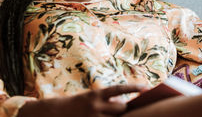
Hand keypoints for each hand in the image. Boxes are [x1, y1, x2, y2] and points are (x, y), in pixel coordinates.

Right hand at [18, 84, 147, 116]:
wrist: (55, 113)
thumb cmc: (78, 103)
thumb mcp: (92, 96)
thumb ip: (107, 100)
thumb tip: (124, 104)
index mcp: (97, 94)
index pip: (119, 89)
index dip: (134, 88)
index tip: (146, 87)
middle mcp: (96, 106)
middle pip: (121, 108)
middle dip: (125, 109)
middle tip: (129, 108)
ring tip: (117, 114)